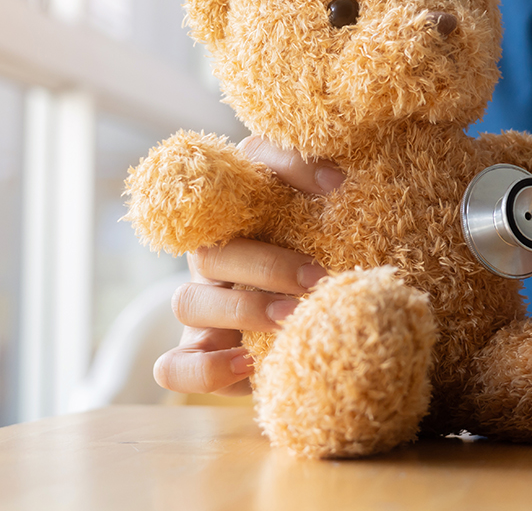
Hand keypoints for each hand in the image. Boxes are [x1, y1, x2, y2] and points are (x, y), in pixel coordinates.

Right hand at [152, 136, 342, 394]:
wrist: (324, 335)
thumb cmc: (337, 270)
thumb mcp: (347, 233)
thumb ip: (348, 202)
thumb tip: (356, 179)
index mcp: (247, 210)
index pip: (249, 163)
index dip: (286, 166)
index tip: (338, 183)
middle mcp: (216, 252)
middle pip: (210, 247)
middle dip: (268, 265)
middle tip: (319, 279)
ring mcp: (202, 305)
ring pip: (186, 301)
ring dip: (242, 310)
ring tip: (292, 320)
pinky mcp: (198, 356)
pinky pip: (175, 367)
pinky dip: (205, 368)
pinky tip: (248, 364)